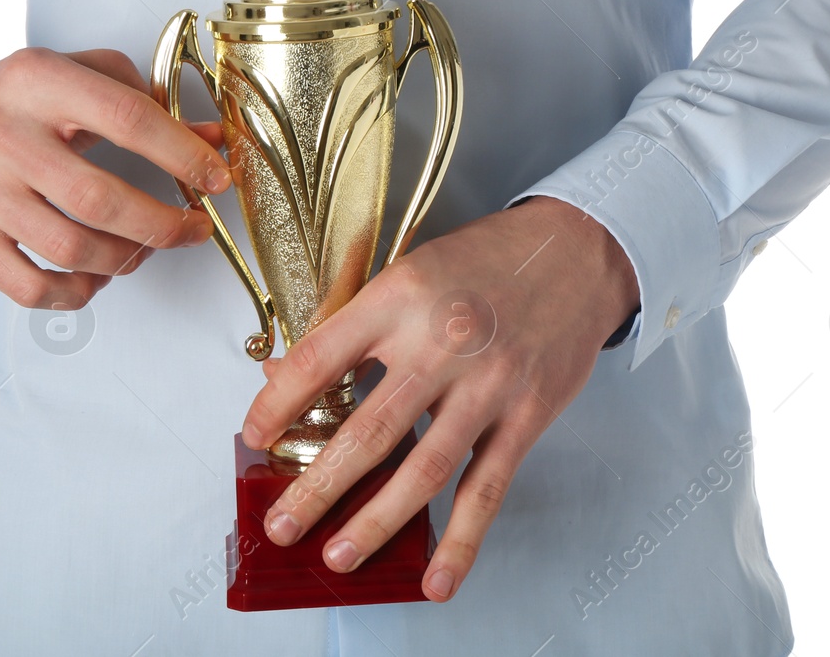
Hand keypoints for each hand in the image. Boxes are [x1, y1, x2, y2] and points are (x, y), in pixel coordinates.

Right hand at [0, 48, 230, 307]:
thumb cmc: (16, 98)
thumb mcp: (79, 75)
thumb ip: (147, 100)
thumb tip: (212, 140)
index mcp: (38, 81)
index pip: (126, 118)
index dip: (182, 153)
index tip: (216, 178)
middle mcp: (3, 134)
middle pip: (100, 199)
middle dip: (163, 224)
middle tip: (193, 228)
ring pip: (71, 250)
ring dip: (126, 259)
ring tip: (144, 247)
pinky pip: (31, 288)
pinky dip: (77, 292)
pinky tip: (96, 273)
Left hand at [241, 195, 639, 601]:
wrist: (576, 252)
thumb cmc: (485, 260)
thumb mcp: (409, 272)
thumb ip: (353, 326)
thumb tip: (287, 374)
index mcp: (399, 297)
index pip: (323, 357)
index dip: (279, 402)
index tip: (254, 436)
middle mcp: (440, 342)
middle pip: (368, 428)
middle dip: (318, 486)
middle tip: (282, 524)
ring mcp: (487, 384)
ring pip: (423, 468)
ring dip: (377, 520)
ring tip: (340, 555)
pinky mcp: (525, 416)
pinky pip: (486, 488)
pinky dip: (460, 539)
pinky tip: (437, 577)